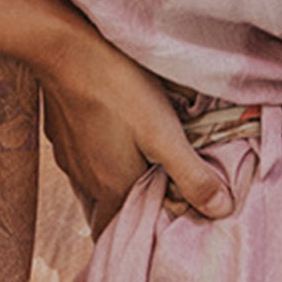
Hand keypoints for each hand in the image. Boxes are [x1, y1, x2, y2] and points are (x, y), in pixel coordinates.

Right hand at [41, 31, 233, 237]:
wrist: (63, 47)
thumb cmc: (118, 89)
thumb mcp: (164, 133)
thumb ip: (192, 175)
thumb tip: (221, 211)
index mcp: (112, 186)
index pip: (117, 232)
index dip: (138, 234)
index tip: (162, 223)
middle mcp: (85, 179)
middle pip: (105, 211)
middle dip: (128, 210)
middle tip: (156, 194)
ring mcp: (68, 155)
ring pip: (92, 184)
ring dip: (114, 183)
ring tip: (140, 166)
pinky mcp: (60, 131)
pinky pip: (82, 157)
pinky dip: (99, 158)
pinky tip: (114, 135)